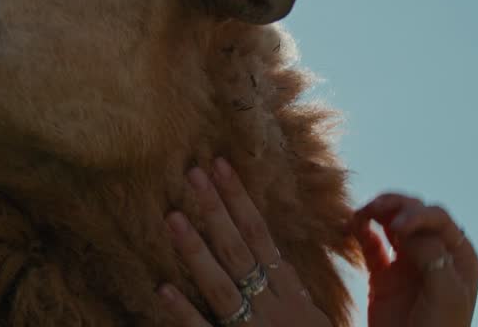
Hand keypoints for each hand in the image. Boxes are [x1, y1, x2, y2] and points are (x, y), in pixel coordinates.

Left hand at [158, 158, 332, 325]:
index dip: (240, 200)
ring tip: (172, 217)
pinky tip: (162, 291)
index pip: (263, 236)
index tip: (221, 165)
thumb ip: (293, 289)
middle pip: (240, 251)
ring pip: (222, 286)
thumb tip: (272, 258)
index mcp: (293, 294)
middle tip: (192, 172)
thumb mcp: (315, 317)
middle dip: (215, 210)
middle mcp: (273, 307)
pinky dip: (184, 314)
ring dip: (196, 251)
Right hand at [353, 193, 477, 326]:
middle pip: (414, 216)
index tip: (397, 224)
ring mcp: (408, 265)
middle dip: (394, 207)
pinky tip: (350, 227)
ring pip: (391, 226)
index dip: (417, 214)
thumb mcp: (446, 294)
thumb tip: (409, 229)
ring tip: (360, 213)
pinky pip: (371, 246)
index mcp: (459, 257)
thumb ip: (434, 257)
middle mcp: (435, 255)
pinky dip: (360, 233)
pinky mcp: (384, 277)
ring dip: (376, 214)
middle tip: (372, 209)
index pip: (438, 219)